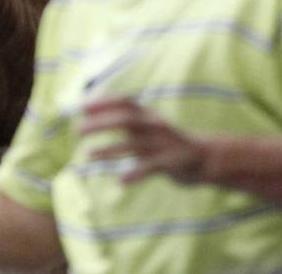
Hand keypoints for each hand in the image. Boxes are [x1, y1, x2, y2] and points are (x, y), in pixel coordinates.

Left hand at [80, 97, 208, 185]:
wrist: (203, 159)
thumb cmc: (165, 143)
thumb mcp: (146, 128)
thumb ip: (126, 121)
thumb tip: (95, 114)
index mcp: (148, 115)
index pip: (124, 102)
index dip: (103, 103)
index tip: (82, 108)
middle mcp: (155, 126)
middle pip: (126, 119)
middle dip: (101, 123)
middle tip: (78, 131)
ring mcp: (164, 143)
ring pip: (134, 144)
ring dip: (110, 150)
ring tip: (89, 155)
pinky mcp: (172, 162)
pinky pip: (150, 167)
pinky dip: (135, 173)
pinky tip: (121, 181)